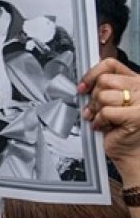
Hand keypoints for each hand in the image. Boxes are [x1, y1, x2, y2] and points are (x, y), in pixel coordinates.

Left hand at [79, 58, 139, 175]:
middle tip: (97, 110)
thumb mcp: (112, 102)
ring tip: (103, 119)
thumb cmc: (121, 129)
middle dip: (94, 98)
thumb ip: (104, 88)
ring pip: (103, 96)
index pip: (110, 65)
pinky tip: (106, 126)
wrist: (132, 152)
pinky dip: (100, 121)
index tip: (83, 86)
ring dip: (97, 111)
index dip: (92, 74)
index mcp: (137, 81)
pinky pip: (105, 111)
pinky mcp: (136, 116)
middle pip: (104, 80)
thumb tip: (84, 82)